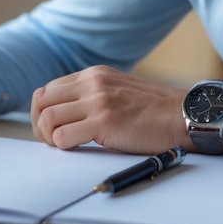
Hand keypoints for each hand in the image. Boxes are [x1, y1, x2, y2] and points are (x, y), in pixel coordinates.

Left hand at [30, 66, 187, 153]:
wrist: (183, 116)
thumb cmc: (154, 111)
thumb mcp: (118, 91)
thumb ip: (93, 95)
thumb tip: (64, 115)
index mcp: (93, 74)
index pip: (48, 89)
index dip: (42, 112)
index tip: (50, 129)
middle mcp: (92, 82)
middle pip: (41, 101)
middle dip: (39, 125)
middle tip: (50, 141)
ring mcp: (97, 100)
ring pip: (48, 118)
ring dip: (49, 138)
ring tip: (63, 147)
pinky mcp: (104, 120)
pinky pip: (63, 137)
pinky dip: (63, 147)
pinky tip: (76, 149)